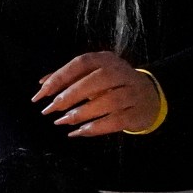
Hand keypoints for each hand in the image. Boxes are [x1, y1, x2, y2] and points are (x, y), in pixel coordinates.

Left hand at [36, 52, 161, 136]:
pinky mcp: (138, 113)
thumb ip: (68, 77)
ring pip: (109, 101)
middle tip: (51, 109)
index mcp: (107, 60)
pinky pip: (117, 120)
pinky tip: (79, 132)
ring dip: (83, 112)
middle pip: (97, 80)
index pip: (82, 63)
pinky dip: (96, 128)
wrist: (150, 96)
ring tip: (64, 121)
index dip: (60, 76)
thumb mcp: (93, 75)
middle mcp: (122, 72)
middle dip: (71, 95)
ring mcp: (133, 92)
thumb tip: (42, 85)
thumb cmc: (113, 85)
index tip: (42, 93)